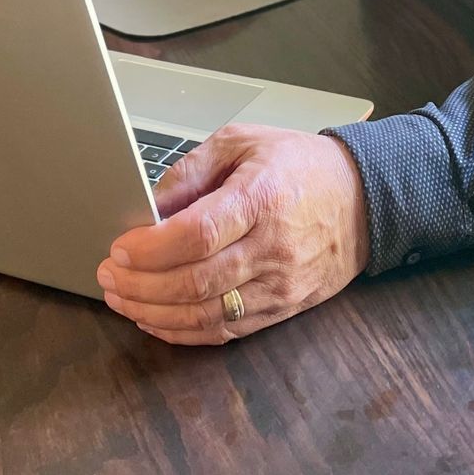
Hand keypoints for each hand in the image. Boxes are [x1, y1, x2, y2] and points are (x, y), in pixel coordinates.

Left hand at [97, 124, 370, 344]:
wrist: (364, 198)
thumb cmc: (300, 165)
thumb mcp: (243, 142)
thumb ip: (191, 170)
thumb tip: (147, 206)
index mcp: (261, 199)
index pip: (198, 235)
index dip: (152, 248)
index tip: (120, 247)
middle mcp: (272, 248)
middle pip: (195, 282)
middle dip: (141, 284)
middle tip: (108, 275)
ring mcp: (280, 285)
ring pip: (206, 314)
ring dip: (154, 313)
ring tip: (121, 298)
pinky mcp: (284, 308)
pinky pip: (226, 331)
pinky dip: (184, 332)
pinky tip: (155, 319)